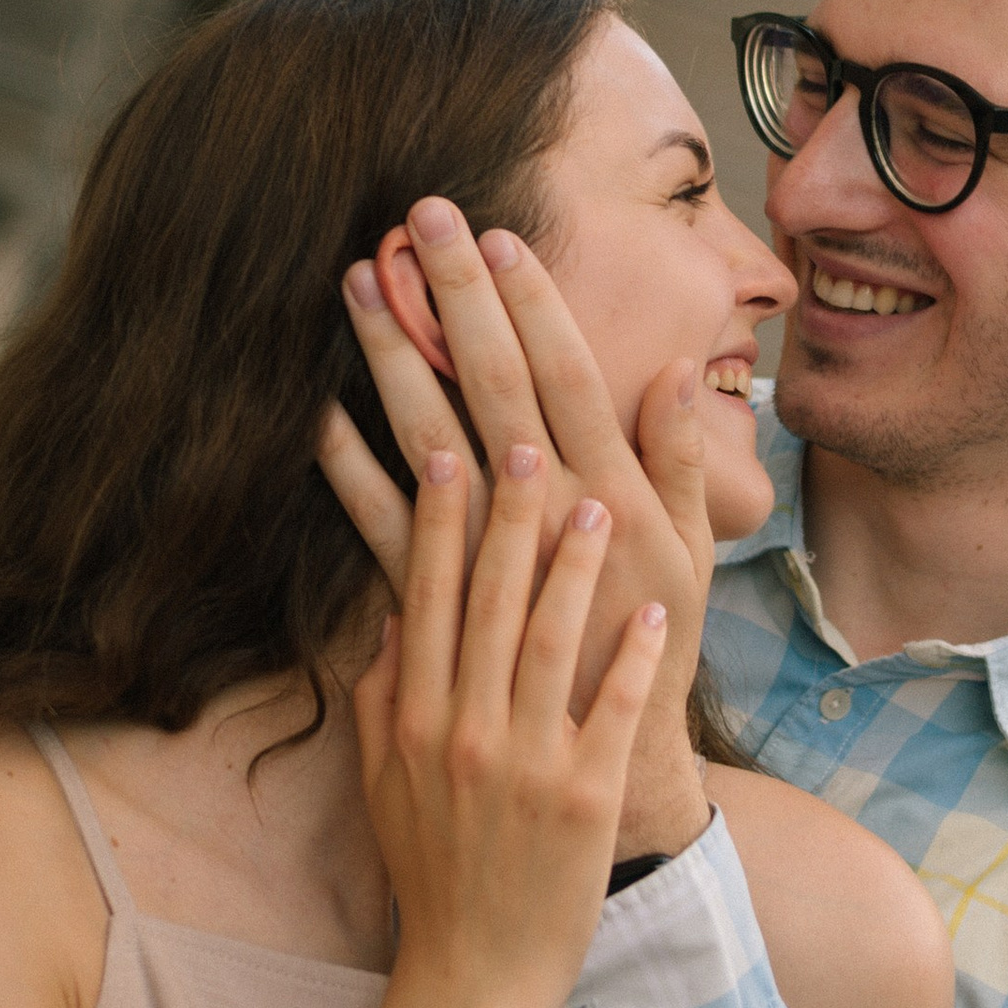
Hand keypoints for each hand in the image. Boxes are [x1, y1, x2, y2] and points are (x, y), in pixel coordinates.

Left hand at [318, 202, 712, 856]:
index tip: (499, 238)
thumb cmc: (653, 656)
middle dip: (456, 300)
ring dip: (393, 358)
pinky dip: (346, 468)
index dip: (534, 307)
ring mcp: (485, 566)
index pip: (568, 380)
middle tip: (419, 220)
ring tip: (359, 285)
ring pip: (430, 442)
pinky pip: (380, 530)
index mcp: (613, 500)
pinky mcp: (438, 611)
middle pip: (494, 388)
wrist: (603, 788)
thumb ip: (684, 466)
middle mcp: (547, 523)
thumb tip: (676, 375)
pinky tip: (313, 411)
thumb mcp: (694, 561)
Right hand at [355, 442, 665, 1007]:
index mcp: (413, 719)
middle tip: (529, 443)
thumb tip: (393, 610)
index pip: (425, 597)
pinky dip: (633, 660)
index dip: (438, 522)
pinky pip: (612, 711)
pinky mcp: (582, 798)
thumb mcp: (381, 780)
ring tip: (598, 504)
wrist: (474, 972)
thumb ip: (381, 693)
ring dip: (574, 568)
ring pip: (549, 642)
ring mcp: (524, 763)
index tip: (449, 450)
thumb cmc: (431, 871)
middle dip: (509, 517)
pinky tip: (654, 613)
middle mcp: (462, 730)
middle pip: (487, 602)